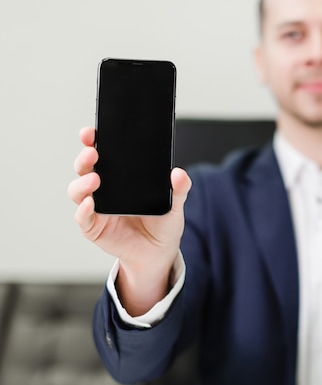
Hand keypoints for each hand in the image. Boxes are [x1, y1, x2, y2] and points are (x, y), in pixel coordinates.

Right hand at [67, 127, 191, 313]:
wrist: (158, 252)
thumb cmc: (162, 223)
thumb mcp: (175, 203)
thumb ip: (179, 188)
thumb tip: (179, 173)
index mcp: (119, 177)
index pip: (102, 154)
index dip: (93, 141)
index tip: (92, 132)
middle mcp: (103, 189)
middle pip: (85, 168)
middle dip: (85, 157)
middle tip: (93, 152)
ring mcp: (95, 207)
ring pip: (78, 191)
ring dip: (83, 183)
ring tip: (95, 179)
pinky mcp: (93, 227)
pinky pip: (82, 217)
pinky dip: (83, 210)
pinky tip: (91, 204)